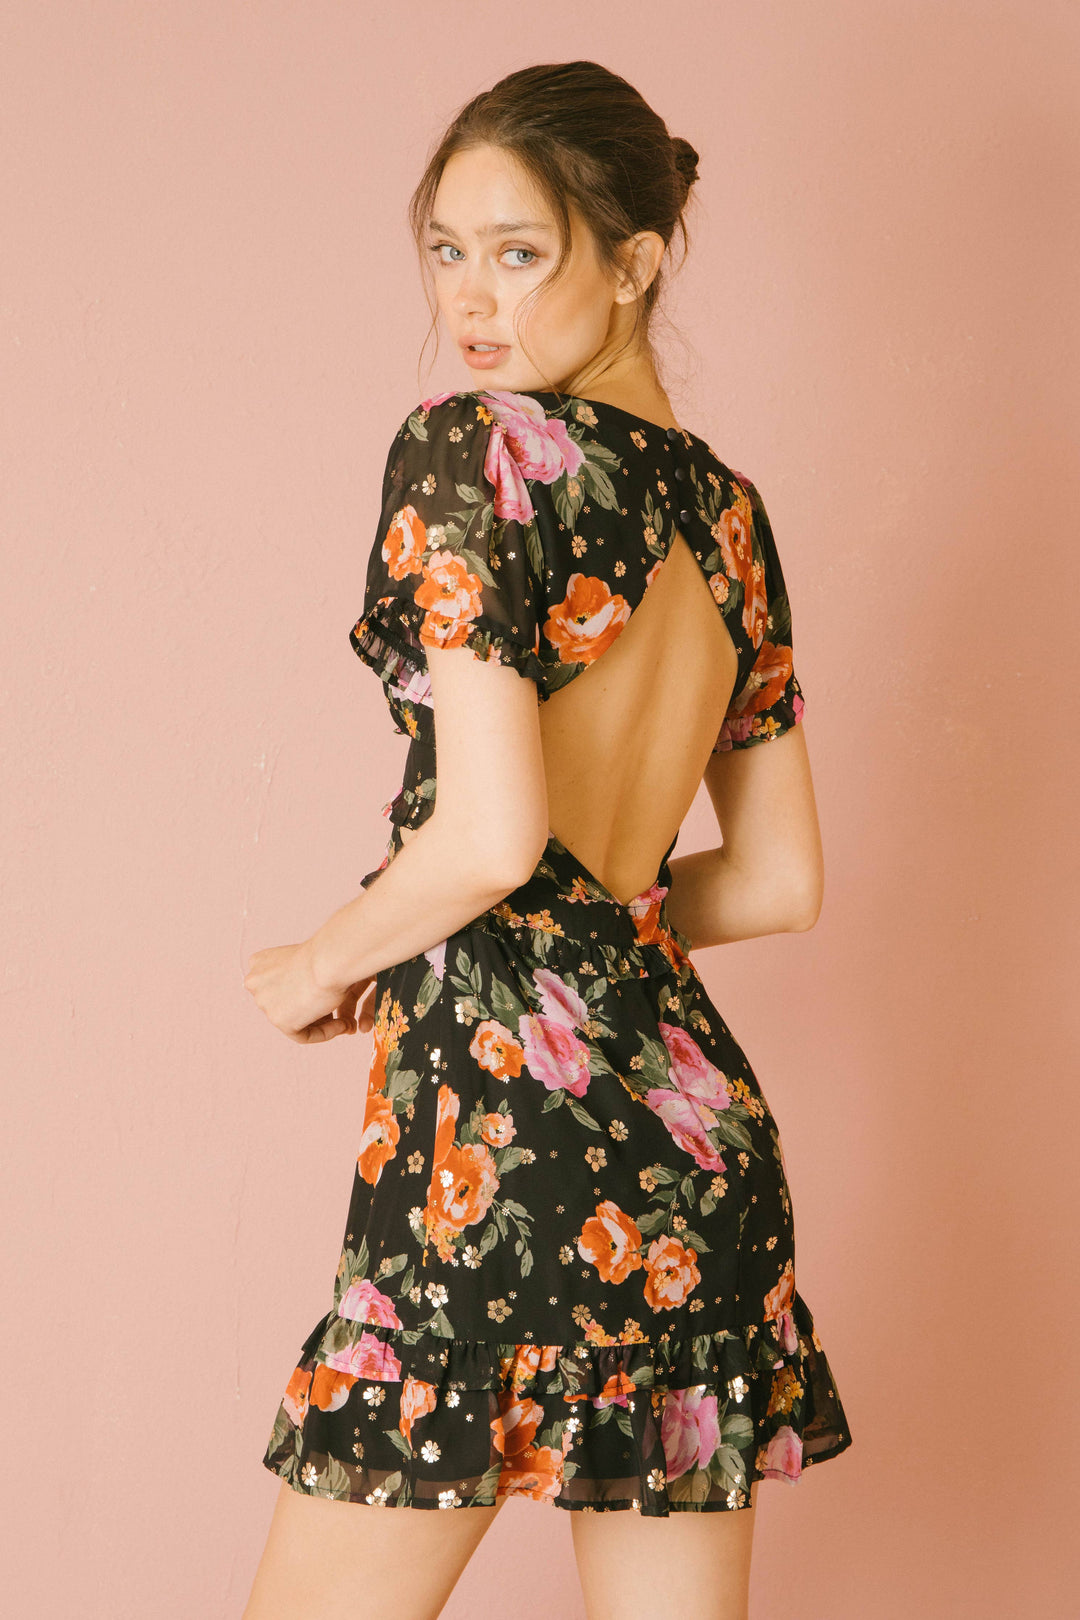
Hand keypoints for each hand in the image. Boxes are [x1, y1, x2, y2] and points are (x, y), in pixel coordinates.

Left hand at [243, 938, 375, 1044]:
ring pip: (293, 1021)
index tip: (323, 993)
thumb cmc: (328, 953)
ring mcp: (264, 1002)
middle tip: (338, 1010)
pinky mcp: (279, 1021)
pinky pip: (304, 1035)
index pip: (278, 987)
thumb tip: (307, 999)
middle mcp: (255, 982)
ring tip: (345, 1020)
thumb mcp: (305, 958)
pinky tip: (343, 1025)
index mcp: (259, 963)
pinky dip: (326, 1032)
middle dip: (310, 1009)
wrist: (331, 958)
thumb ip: (298, 976)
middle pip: (284, 1005)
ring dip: (320, 1022)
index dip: (302, 992)